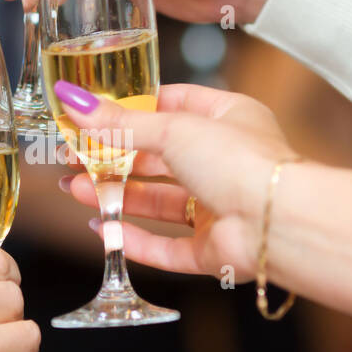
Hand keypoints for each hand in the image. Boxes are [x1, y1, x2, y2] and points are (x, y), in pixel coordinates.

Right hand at [55, 81, 298, 280]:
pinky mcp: (212, 249)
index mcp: (228, 119)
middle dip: (114, 158)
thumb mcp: (174, 129)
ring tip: (76, 191)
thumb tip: (74, 102)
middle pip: (159, 158)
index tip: (95, 113)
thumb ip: (121, 123)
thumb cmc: (243, 161)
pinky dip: (134, 240)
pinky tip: (103, 230)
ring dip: (116, 196)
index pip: (174, 106)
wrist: (278, 223)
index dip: (133, 109)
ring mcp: (219, 207)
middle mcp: (225, 163)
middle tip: (73, 158)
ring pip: (159, 202)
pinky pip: (167, 246)